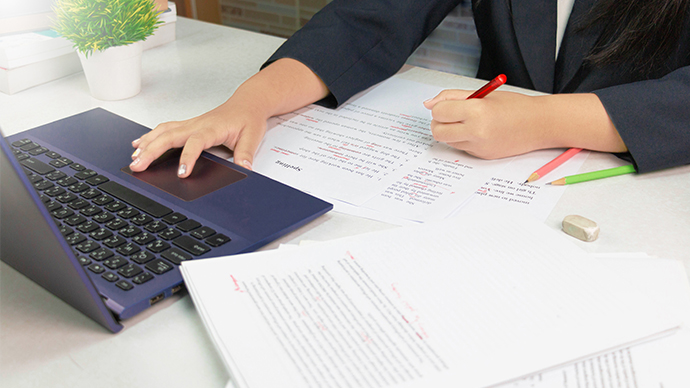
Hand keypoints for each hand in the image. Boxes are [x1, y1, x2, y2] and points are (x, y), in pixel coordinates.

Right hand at [129, 98, 265, 176]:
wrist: (247, 103)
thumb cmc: (248, 118)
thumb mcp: (252, 137)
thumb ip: (246, 154)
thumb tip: (245, 169)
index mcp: (212, 128)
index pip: (195, 142)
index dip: (187, 157)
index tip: (181, 173)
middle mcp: (197, 124)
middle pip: (169, 136)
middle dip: (151, 151)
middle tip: (138, 165)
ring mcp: (190, 124)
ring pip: (163, 131)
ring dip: (147, 143)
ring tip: (134, 157)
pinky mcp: (187, 125)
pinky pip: (165, 129)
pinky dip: (150, 136)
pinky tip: (139, 144)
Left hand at [423, 89, 626, 157]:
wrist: (539, 124)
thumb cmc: (514, 106)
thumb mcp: (483, 94)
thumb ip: (453, 97)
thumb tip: (429, 104)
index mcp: (476, 111)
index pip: (439, 112)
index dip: (440, 107)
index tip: (448, 105)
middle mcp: (476, 132)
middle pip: (437, 131)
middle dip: (439, 122)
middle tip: (452, 115)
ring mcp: (479, 147)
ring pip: (447, 141)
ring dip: (451, 131)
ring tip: (469, 122)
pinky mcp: (482, 156)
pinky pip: (461, 148)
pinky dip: (463, 139)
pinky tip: (478, 132)